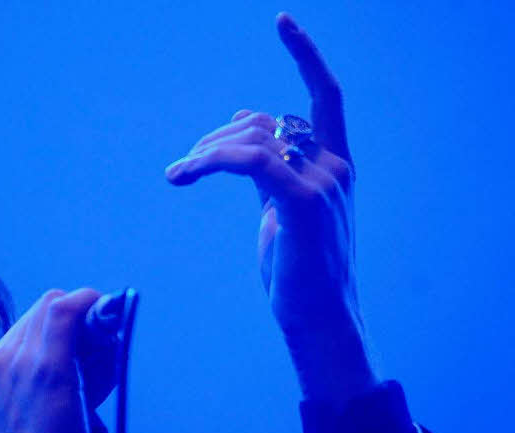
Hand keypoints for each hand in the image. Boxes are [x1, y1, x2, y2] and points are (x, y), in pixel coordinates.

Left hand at [165, 12, 376, 407]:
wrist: (319, 321)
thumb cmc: (300, 271)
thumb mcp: (282, 209)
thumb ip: (269, 165)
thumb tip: (245, 121)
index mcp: (336, 166)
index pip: (326, 96)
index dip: (305, 56)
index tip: (281, 21)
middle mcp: (336, 168)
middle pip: (267, 120)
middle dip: (216, 137)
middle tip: (183, 165)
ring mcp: (324, 185)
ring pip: (254, 136)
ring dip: (205, 152)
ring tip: (178, 174)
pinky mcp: (302, 205)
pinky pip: (250, 160)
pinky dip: (211, 161)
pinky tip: (184, 175)